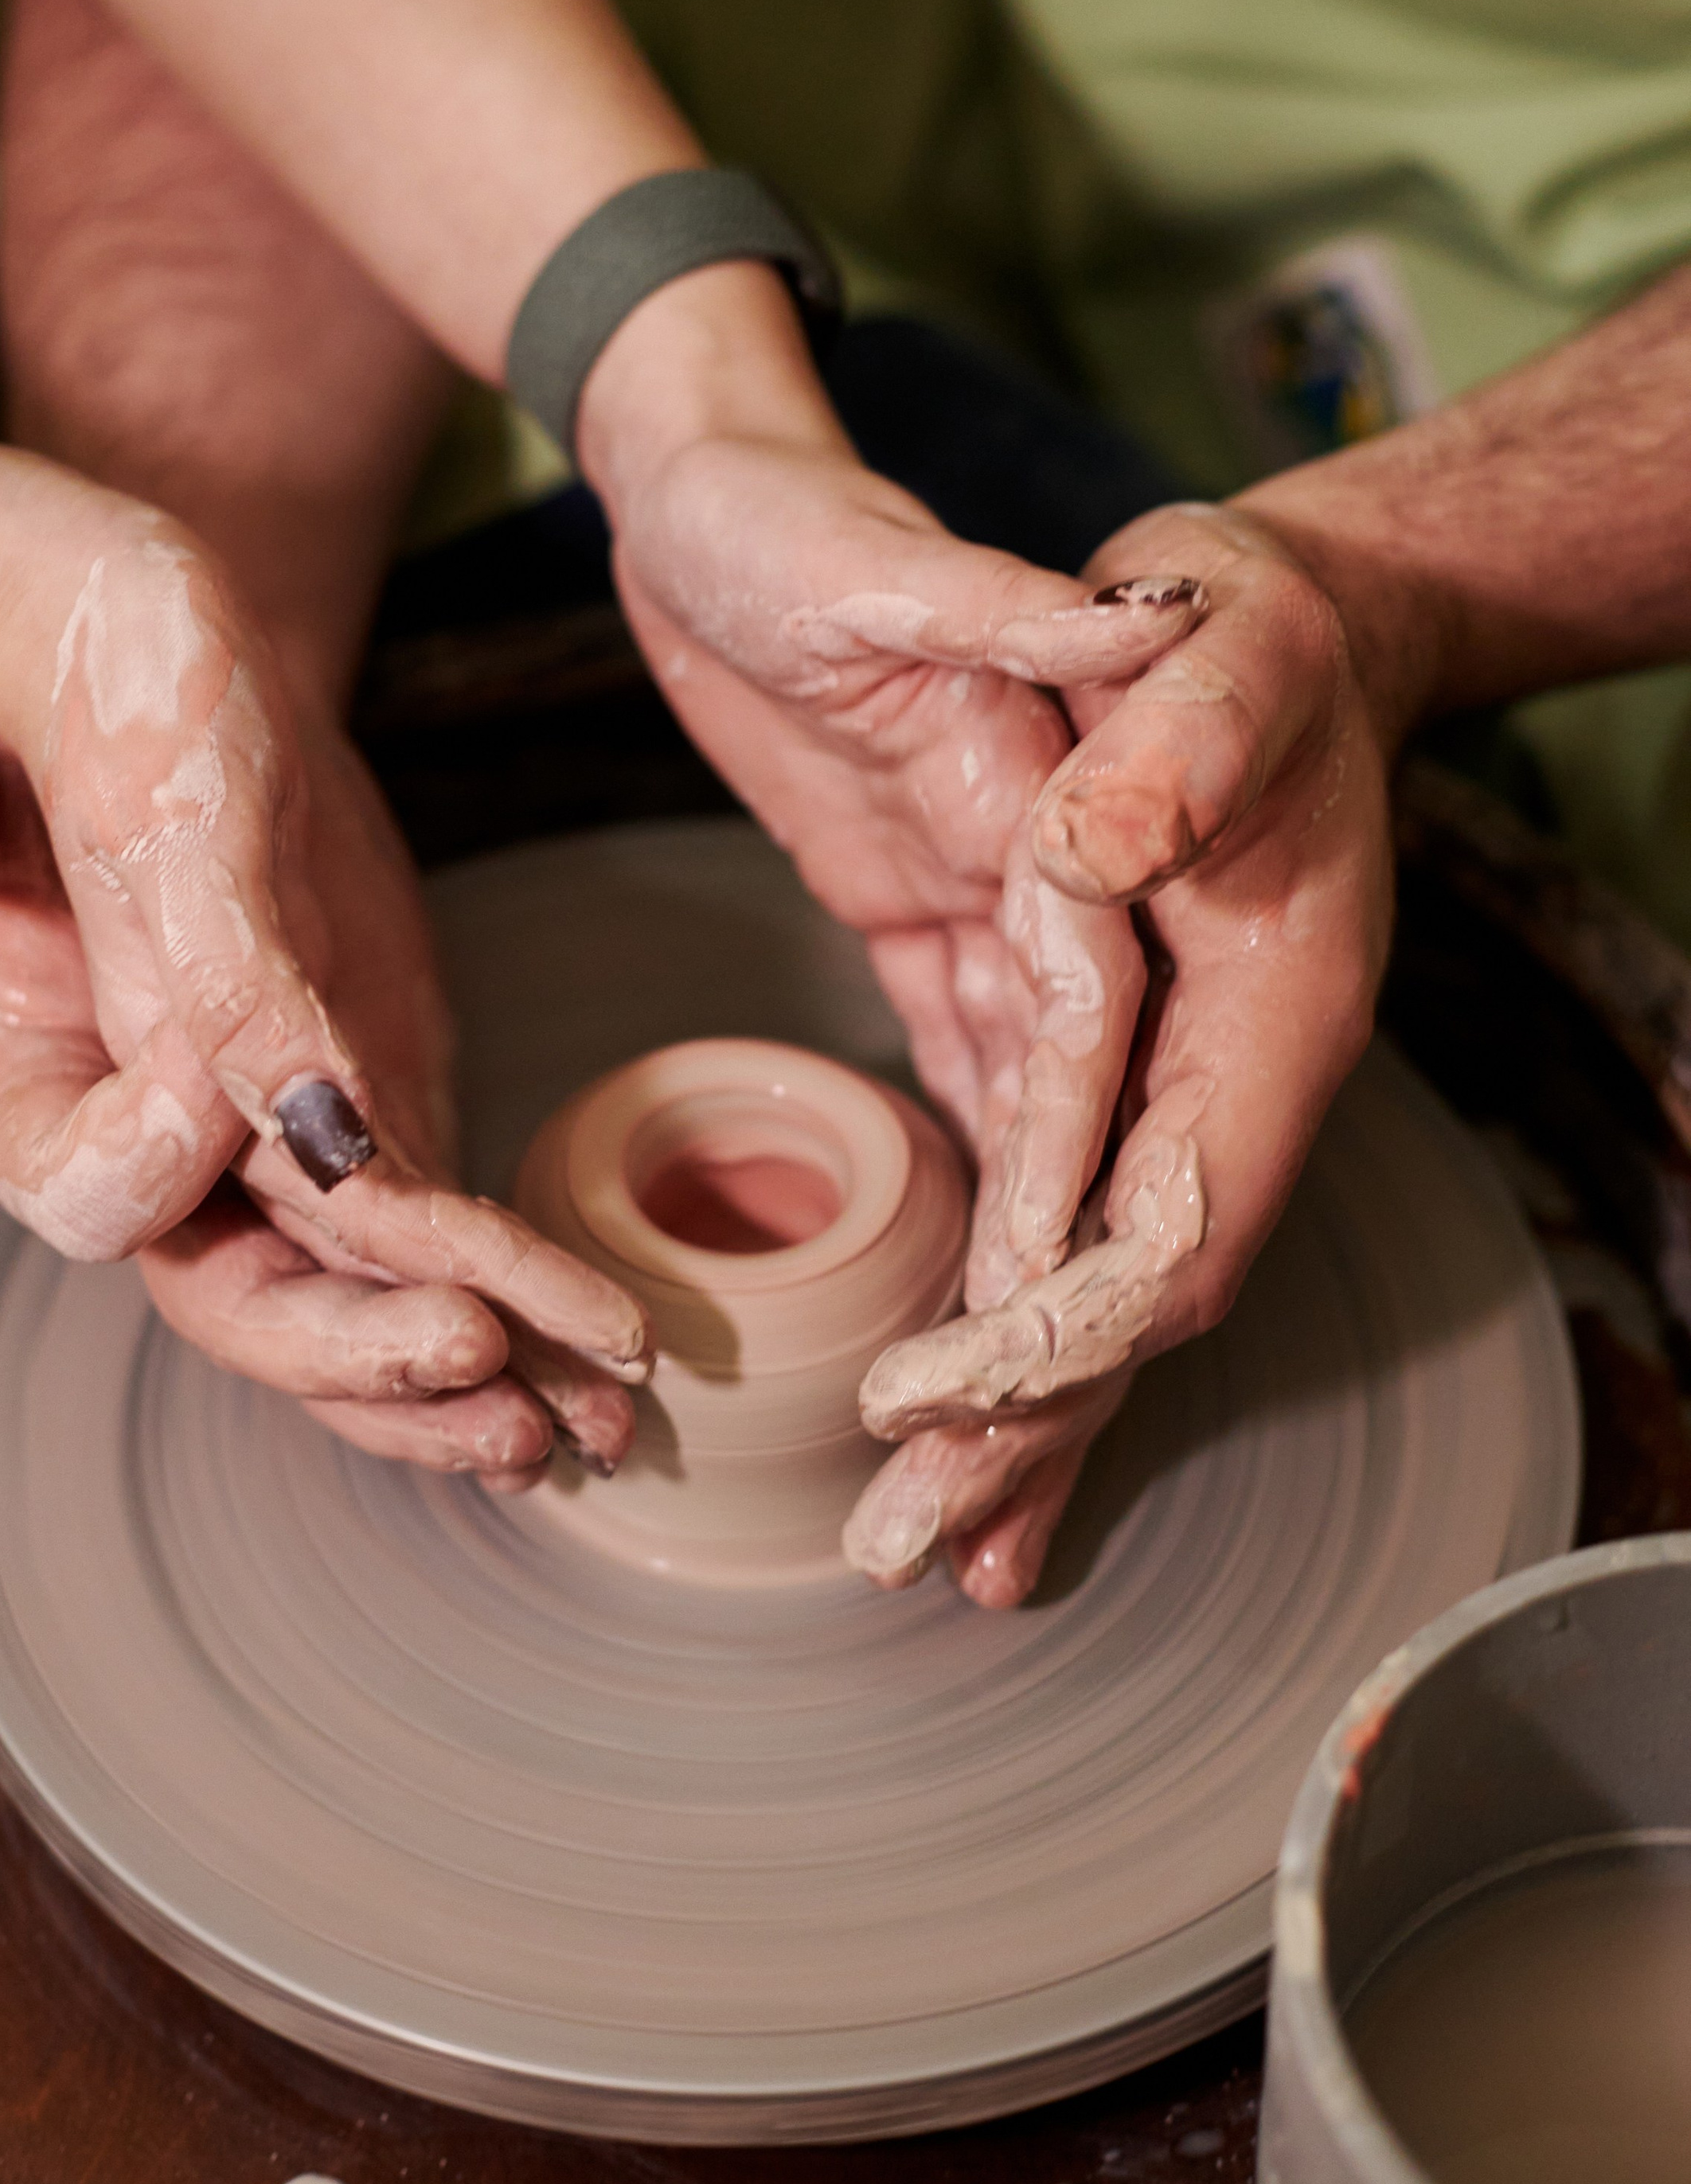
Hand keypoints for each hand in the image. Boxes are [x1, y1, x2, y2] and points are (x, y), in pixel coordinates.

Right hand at [0, 516, 647, 1479]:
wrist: (169, 667)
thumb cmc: (76, 695)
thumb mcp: (21, 751)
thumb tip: (20, 933)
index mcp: (40, 1088)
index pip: (97, 1193)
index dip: (161, 1156)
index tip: (214, 1085)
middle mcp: (158, 1151)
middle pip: (241, 1302)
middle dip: (358, 1354)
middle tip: (470, 1357)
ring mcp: (276, 1146)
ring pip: (360, 1304)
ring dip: (469, 1378)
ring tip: (577, 1435)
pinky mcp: (377, 1108)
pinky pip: (444, 1243)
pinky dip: (525, 1302)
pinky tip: (608, 1370)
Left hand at [852, 500, 1395, 1601]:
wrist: (1271, 628)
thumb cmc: (1254, 631)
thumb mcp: (1225, 643)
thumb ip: (1179, 741)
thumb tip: (1100, 842)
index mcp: (1272, 1016)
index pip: (1173, 1223)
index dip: (1062, 1322)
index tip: (934, 1390)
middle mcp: (1234, 1081)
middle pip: (1131, 1308)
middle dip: (1027, 1433)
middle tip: (911, 1555)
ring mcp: (1172, 1089)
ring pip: (1089, 1292)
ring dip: (1014, 1421)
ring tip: (929, 1547)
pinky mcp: (1103, 1069)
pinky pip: (1054, 1223)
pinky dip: (1003, 1321)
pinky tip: (954, 1405)